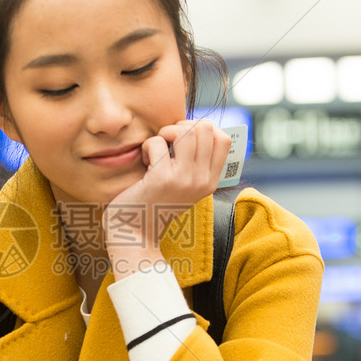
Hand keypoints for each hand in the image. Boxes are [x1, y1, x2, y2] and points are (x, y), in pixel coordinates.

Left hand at [104, 119, 230, 250]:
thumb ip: (194, 163)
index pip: (224, 139)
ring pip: (185, 131)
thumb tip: (193, 127)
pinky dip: (147, 146)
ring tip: (158, 146)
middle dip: (182, 126)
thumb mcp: (185, 187)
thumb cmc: (155, 204)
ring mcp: (184, 179)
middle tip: (168, 141)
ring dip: (166, 132)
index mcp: (210, 182)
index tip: (185, 136)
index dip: (203, 127)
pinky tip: (145, 162)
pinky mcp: (162, 178)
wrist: (136, 234)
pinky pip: (157, 143)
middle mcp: (202, 180)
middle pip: (204, 128)